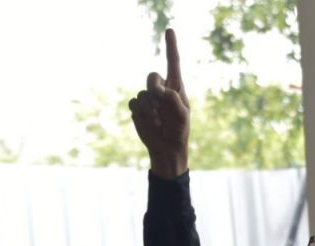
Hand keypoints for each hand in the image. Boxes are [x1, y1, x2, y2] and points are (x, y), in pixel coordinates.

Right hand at [129, 28, 189, 178]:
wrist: (167, 148)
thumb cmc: (178, 131)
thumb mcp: (181, 115)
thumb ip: (171, 98)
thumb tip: (156, 88)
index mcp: (176, 88)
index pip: (173, 63)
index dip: (171, 46)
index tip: (169, 29)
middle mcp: (161, 90)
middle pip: (152, 76)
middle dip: (154, 89)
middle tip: (160, 105)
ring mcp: (148, 99)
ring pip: (142, 93)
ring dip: (149, 109)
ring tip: (158, 121)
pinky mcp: (138, 108)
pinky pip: (133, 103)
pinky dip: (140, 114)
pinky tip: (148, 122)